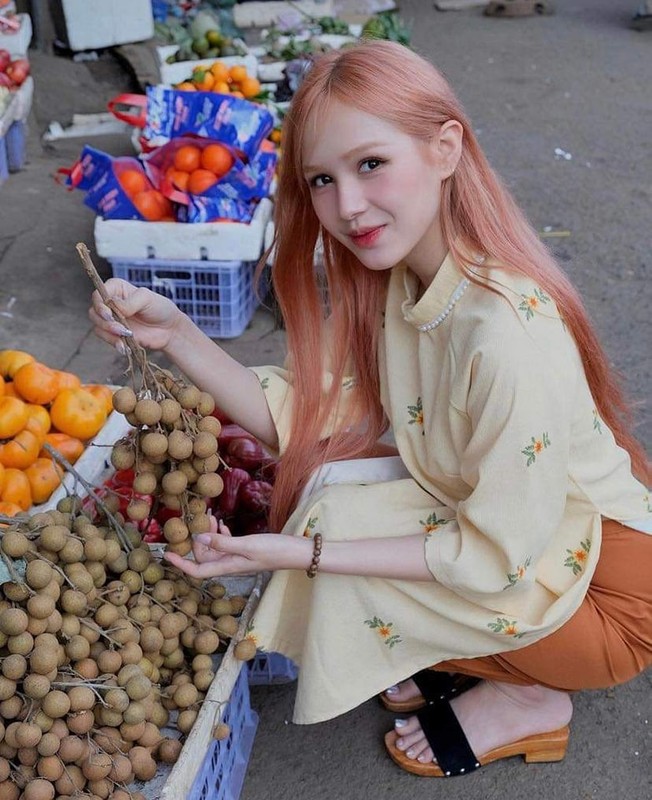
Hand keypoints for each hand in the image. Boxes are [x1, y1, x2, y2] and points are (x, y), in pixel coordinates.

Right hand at [89, 278, 183, 352]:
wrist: (170, 329)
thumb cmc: (160, 309)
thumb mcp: (147, 299)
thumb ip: (129, 302)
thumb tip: (113, 307)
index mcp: (116, 288)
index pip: (98, 294)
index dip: (100, 305)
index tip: (109, 315)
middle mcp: (110, 303)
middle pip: (94, 312)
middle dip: (105, 323)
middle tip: (121, 329)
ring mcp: (112, 319)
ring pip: (97, 326)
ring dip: (109, 334)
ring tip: (127, 337)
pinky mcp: (115, 333)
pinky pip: (106, 338)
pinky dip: (114, 343)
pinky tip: (125, 348)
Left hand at [163, 519, 307, 578]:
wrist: (295, 552)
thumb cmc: (273, 550)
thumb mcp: (246, 545)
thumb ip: (222, 543)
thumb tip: (197, 539)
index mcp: (227, 567)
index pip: (197, 570)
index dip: (180, 564)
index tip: (166, 555)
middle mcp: (230, 565)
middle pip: (204, 556)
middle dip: (197, 539)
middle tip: (200, 519)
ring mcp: (237, 558)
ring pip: (214, 549)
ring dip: (209, 535)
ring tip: (211, 518)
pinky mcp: (245, 551)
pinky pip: (226, 545)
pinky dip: (221, 535)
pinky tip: (223, 525)